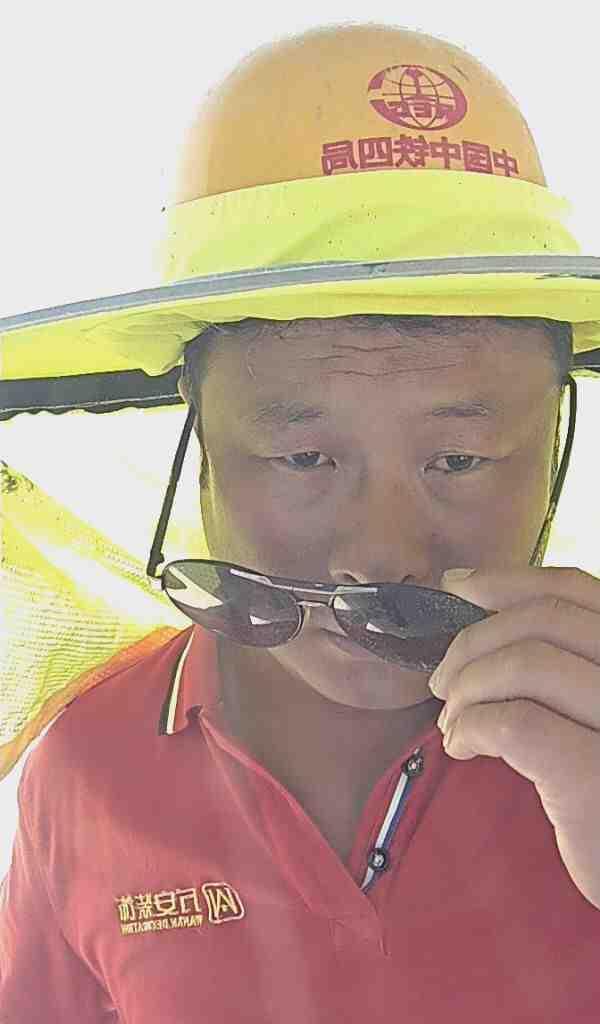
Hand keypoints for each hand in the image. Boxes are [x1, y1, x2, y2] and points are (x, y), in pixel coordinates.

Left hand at [428, 566, 599, 909]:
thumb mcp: (595, 715)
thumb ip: (567, 670)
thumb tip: (484, 621)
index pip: (577, 590)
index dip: (510, 580)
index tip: (458, 586)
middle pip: (543, 622)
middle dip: (473, 641)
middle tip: (442, 683)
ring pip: (526, 664)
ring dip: (468, 686)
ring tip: (452, 722)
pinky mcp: (597, 779)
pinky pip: (514, 724)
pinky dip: (472, 725)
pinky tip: (462, 745)